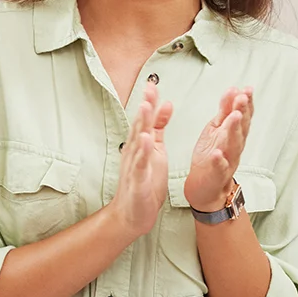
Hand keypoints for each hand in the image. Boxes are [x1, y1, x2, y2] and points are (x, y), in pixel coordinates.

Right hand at [111, 85, 172, 237]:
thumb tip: (166, 103)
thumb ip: (159, 127)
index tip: (153, 82)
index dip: (149, 101)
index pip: (145, 119)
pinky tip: (147, 141)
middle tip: (148, 86)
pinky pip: (141, 165)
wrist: (132, 214)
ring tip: (145, 107)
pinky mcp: (138, 181)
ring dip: (141, 124)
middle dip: (145, 106)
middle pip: (140, 125)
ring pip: (138, 142)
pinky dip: (143, 153)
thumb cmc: (144, 182)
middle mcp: (135, 152)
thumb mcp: (155, 150)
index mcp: (142, 144)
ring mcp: (135, 166)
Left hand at [182, 87, 252, 212]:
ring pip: (233, 144)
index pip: (243, 115)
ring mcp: (228, 159)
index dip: (246, 103)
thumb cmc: (213, 155)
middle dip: (242, 112)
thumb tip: (233, 90)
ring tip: (233, 117)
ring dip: (234, 130)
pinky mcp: (217, 174)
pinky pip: (220, 167)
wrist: (206, 186)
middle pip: (241, 127)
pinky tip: (218, 153)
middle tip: (242, 98)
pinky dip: (220, 160)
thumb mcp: (218, 128)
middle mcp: (235, 146)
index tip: (247, 90)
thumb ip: (225, 110)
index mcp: (234, 133)